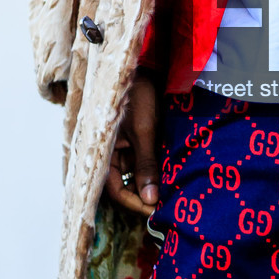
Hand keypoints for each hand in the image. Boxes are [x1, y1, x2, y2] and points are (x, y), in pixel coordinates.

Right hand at [106, 74, 160, 214]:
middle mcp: (113, 153)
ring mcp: (128, 147)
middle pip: (127, 185)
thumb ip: (146, 164)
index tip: (155, 212)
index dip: (134, 203)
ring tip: (174, 193)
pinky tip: (174, 176)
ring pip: (140, 175)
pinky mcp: (141, 140)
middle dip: (146, 197)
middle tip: (169, 206)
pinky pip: (148, 162)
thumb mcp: (143, 131)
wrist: (146, 66)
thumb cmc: (137, 95)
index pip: (115, 189)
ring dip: (155, 184)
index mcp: (103, 152)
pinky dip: (159, 170)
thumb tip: (150, 199)